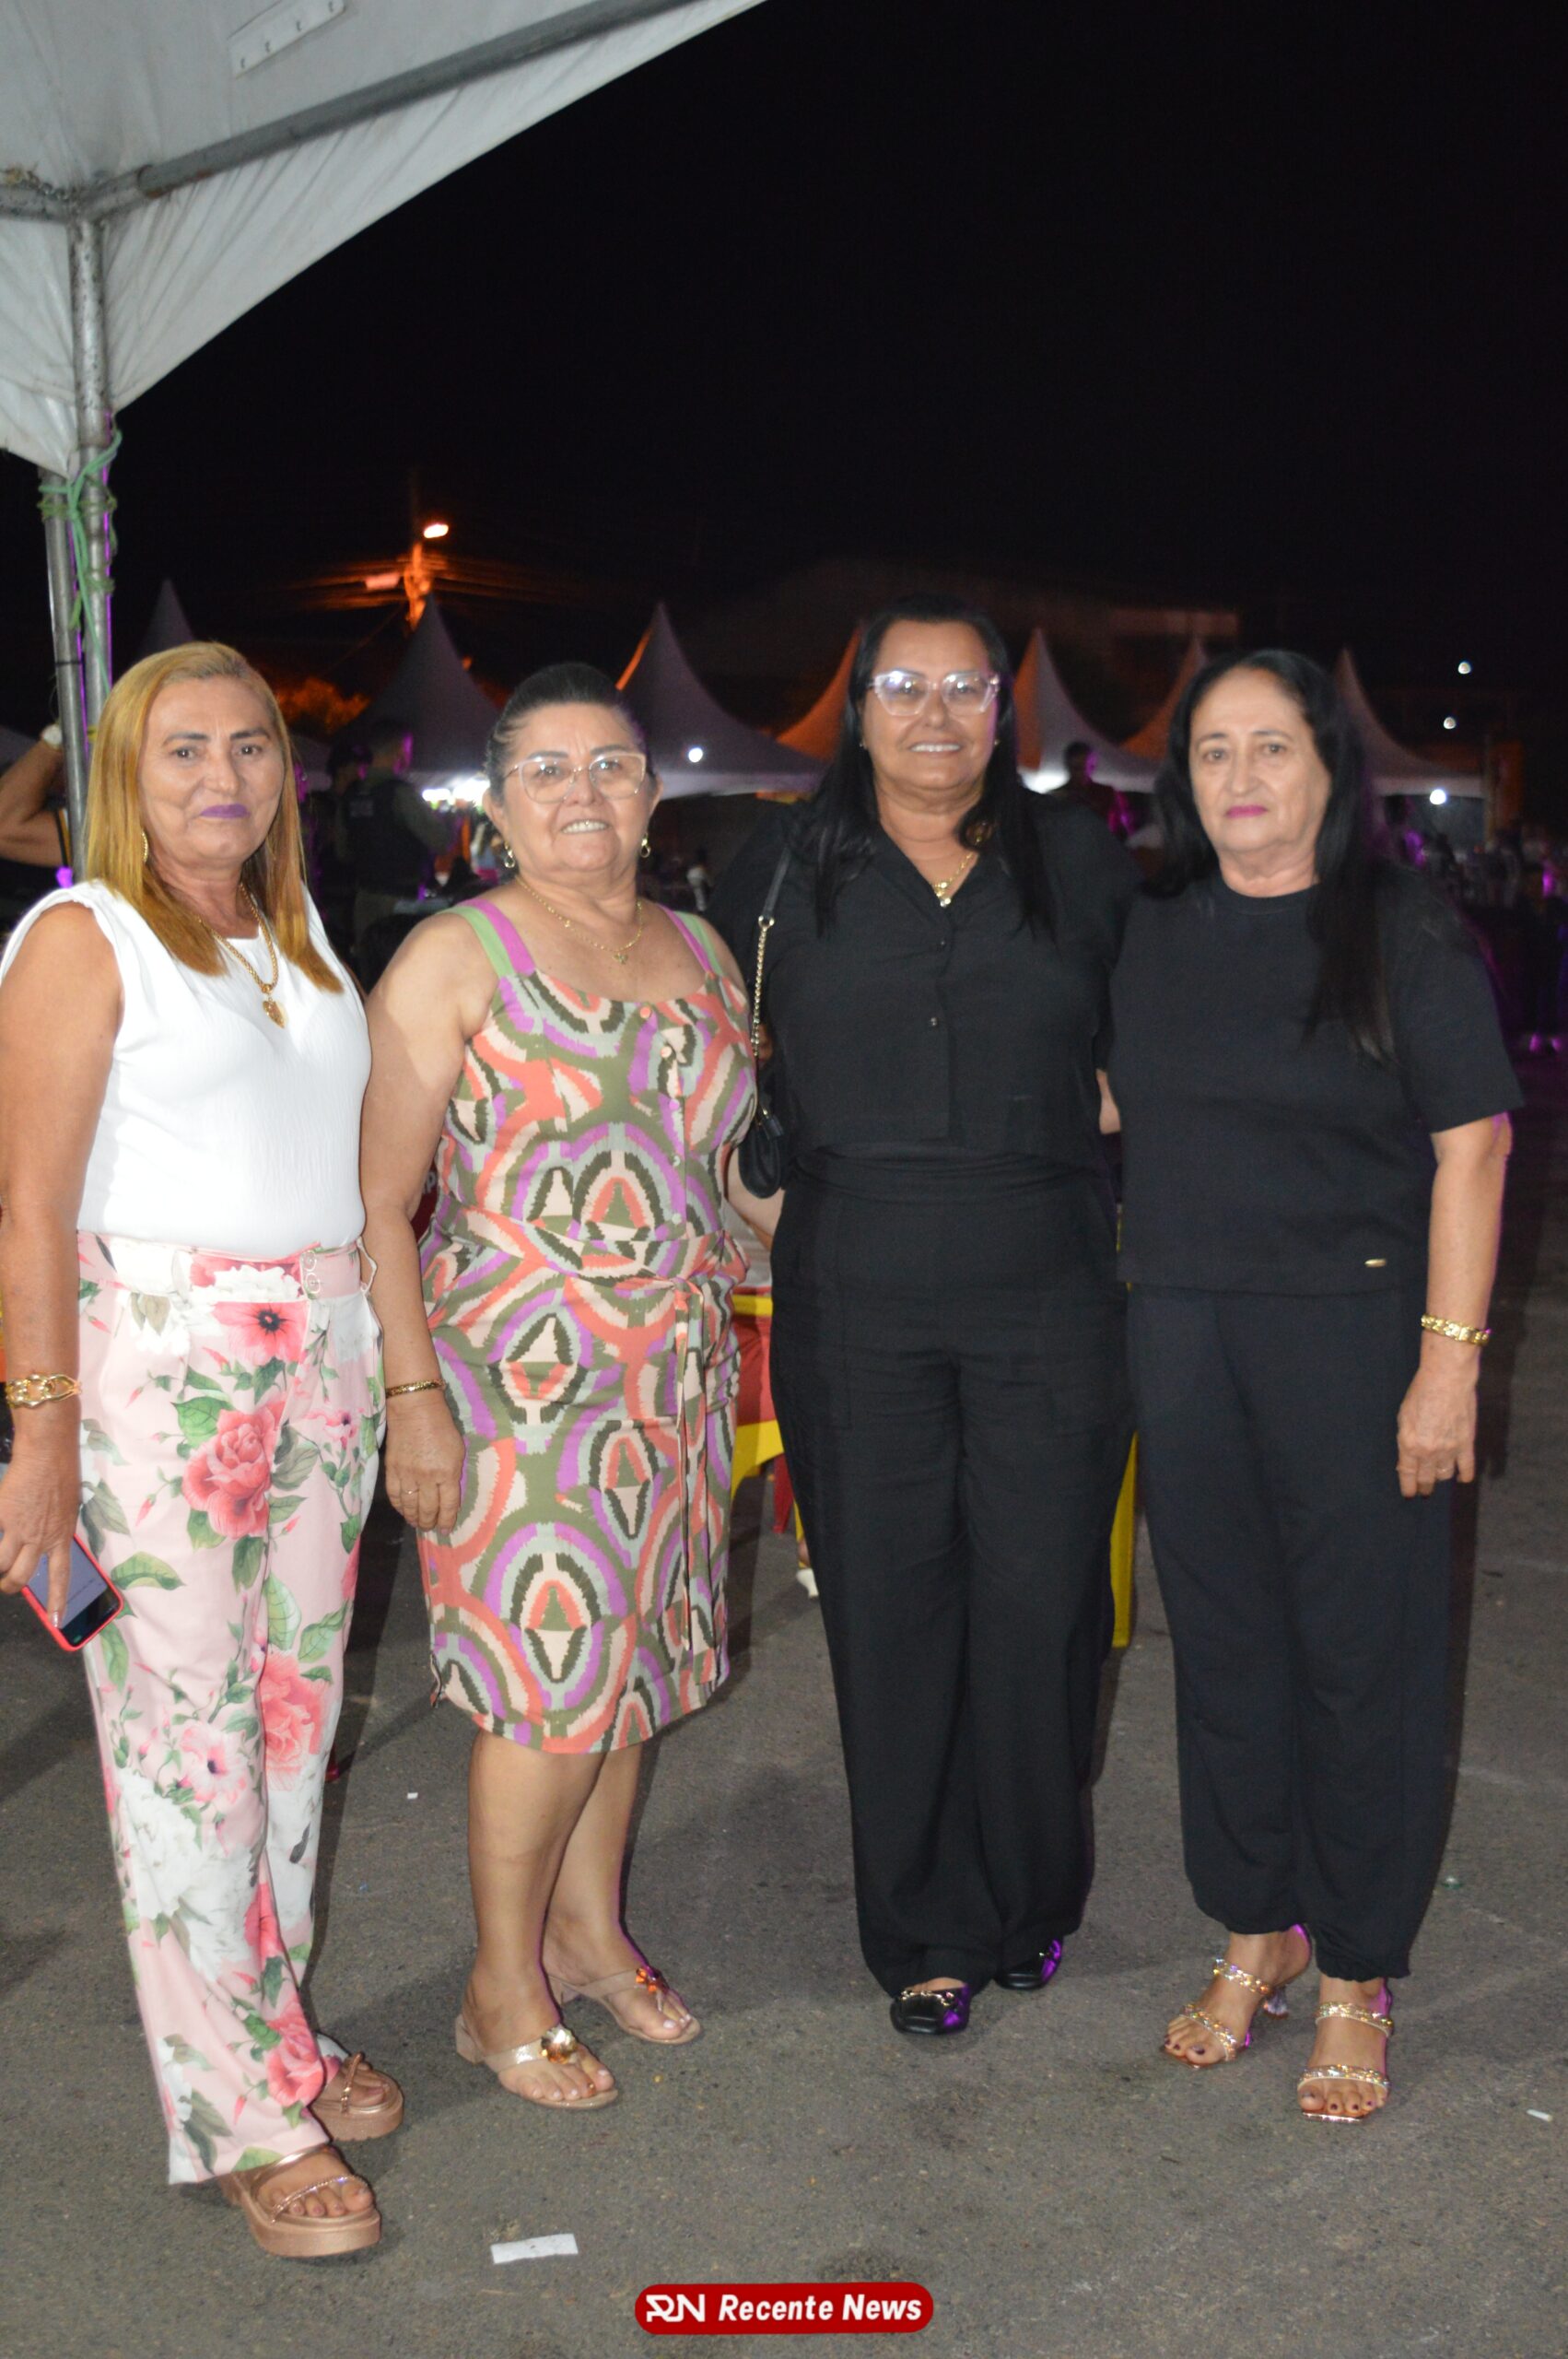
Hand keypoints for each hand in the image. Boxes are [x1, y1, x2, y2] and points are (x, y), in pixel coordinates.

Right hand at [0, 1433, 81, 1622]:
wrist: (47, 1453)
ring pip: (0, 1564)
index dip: (56, 1600)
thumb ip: (55, 1530)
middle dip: (9, 1587)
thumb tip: (46, 1544)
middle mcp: (40, 1537)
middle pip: (20, 1577)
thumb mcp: (67, 1509)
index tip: (55, 1621)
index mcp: (61, 1536)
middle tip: (5, 1585)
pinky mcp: (0, 1515)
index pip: (60, 1575)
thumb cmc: (61, 1476)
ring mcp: (18, 1528)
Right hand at [383, 1392, 464, 1530]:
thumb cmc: (441, 1427)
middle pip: (428, 1509)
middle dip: (430, 1522)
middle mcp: (427, 1478)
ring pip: (410, 1506)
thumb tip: (448, 1493)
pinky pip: (395, 1496)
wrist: (414, 1409)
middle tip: (430, 1528)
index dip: (447, 1520)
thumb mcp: (457, 1451)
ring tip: (417, 1523)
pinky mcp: (391, 1470)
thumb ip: (452, 1474)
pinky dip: (399, 1507)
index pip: (448, 1504)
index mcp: (447, 1473)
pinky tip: (404, 1511)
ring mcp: (407, 1475)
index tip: (445, 1529)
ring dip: (414, 1518)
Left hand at [1396, 1355, 1478, 1497]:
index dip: (1408, 1486)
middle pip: (1427, 1478)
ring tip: (1438, 1480)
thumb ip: (1406, 1439)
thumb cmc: (1421, 1393)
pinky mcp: (1466, 1443)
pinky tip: (1462, 1479)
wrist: (1446, 1379)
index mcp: (1409, 1445)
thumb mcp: (1404, 1416)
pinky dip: (1464, 1475)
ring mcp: (1449, 1449)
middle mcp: (1428, 1452)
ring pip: (1445, 1474)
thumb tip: (1408, 1455)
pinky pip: (1466, 1467)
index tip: (1409, 1494)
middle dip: (1424, 1486)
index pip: (1407, 1474)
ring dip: (1441, 1479)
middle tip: (1424, 1491)